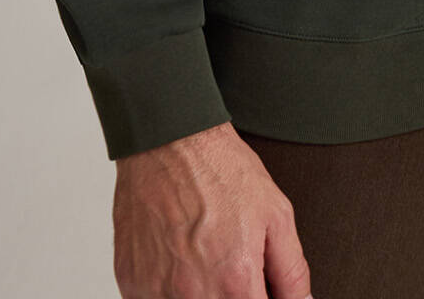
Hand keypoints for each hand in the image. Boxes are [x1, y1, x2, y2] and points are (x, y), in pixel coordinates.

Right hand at [112, 121, 312, 297]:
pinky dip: (169, 289)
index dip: (260, 298)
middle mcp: (193, 295)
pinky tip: (178, 258)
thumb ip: (291, 272)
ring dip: (199, 293)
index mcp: (235, 282)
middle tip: (230, 265)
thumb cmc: (220, 170)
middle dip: (232, 294)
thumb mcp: (276, 214)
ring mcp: (157, 292)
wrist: (169, 139)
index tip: (257, 287)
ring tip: (203, 258)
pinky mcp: (131, 284)